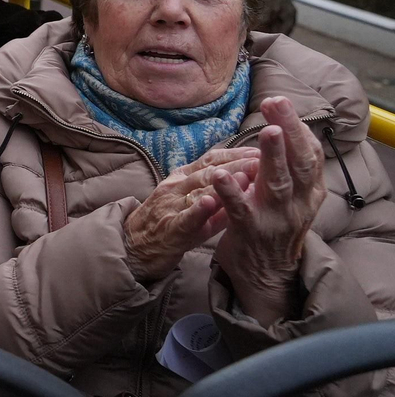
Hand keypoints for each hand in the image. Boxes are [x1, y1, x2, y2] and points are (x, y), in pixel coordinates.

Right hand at [122, 147, 261, 280]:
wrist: (134, 246)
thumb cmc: (169, 224)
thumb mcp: (193, 205)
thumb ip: (218, 196)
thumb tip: (249, 185)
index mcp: (182, 178)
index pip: (211, 159)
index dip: (235, 153)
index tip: (259, 150)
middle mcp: (175, 186)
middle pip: (209, 171)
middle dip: (237, 164)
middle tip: (262, 159)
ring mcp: (171, 205)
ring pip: (198, 189)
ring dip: (223, 182)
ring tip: (246, 176)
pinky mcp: (169, 227)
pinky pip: (185, 217)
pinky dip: (198, 209)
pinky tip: (211, 201)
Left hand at [213, 96, 327, 322]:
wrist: (265, 272)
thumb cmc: (273, 223)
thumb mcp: (291, 196)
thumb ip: (290, 168)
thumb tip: (287, 126)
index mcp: (309, 192)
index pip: (310, 154)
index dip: (297, 127)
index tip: (281, 101)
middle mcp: (299, 204)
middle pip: (299, 164)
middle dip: (289, 132)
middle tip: (278, 104)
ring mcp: (276, 218)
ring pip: (277, 184)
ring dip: (272, 157)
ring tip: (267, 132)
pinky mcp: (250, 231)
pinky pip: (240, 209)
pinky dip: (231, 191)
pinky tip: (220, 174)